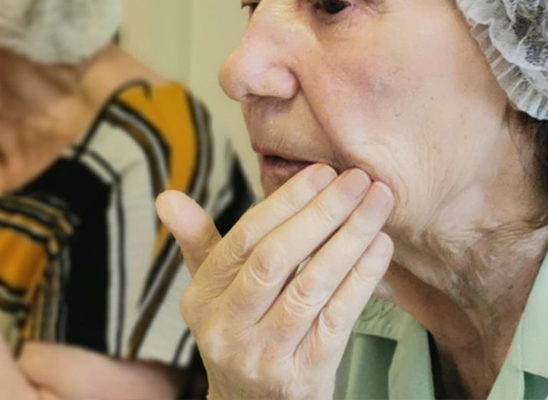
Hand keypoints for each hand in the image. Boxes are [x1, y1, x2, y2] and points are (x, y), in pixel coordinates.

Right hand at [156, 164, 393, 399]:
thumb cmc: (239, 333)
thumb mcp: (211, 293)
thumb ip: (197, 241)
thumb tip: (166, 196)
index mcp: (203, 298)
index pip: (242, 239)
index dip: (283, 202)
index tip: (319, 172)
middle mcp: (227, 327)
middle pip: (274, 259)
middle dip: (320, 214)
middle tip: (355, 180)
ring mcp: (264, 354)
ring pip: (311, 287)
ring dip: (349, 239)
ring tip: (377, 203)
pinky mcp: (303, 375)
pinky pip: (337, 318)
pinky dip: (362, 278)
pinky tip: (381, 246)